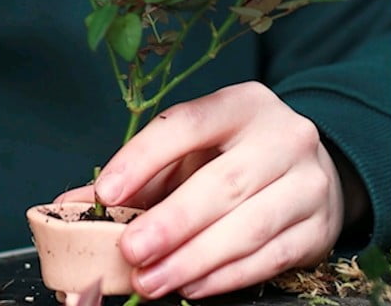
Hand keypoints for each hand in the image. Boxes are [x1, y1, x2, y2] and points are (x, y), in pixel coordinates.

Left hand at [54, 81, 343, 299]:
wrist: (311, 172)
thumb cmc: (236, 158)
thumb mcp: (192, 152)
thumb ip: (139, 175)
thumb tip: (72, 204)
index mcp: (242, 105)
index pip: (187, 123)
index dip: (143, 157)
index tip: (106, 193)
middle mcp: (283, 136)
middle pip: (223, 183)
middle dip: (172, 223)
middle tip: (132, 252)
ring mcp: (308, 182)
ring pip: (250, 225)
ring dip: (194, 259)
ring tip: (154, 280)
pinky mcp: (319, 226)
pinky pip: (271, 255)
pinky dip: (227, 276)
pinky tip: (193, 286)